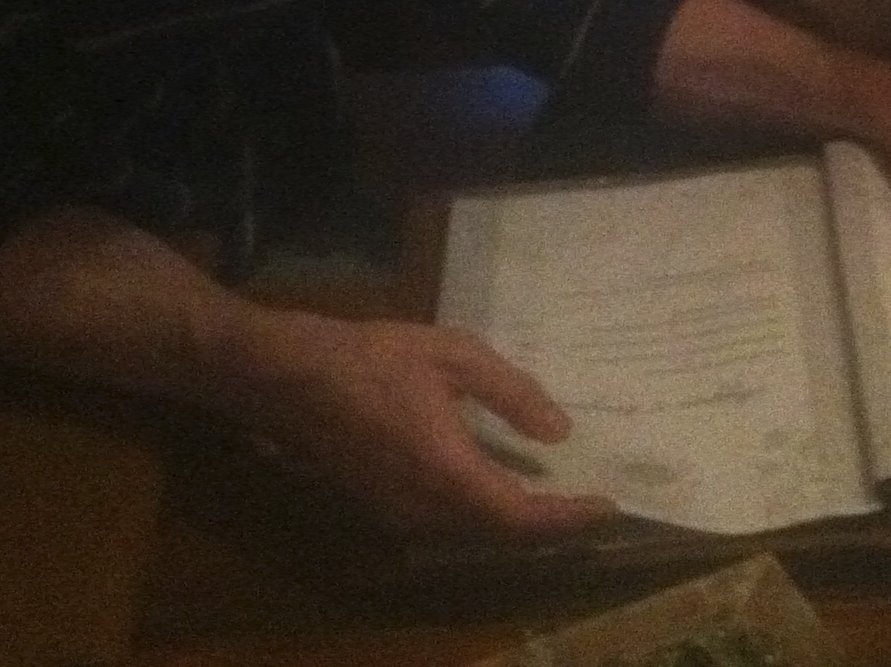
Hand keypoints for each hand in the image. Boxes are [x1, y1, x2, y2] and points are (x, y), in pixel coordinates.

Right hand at [235, 308, 617, 537]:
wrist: (282, 379)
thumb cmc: (369, 358)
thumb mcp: (450, 356)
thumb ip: (510, 393)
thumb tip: (559, 430)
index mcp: (447, 473)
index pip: (521, 518)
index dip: (567, 518)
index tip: (608, 506)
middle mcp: (424, 509)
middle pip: (500, 533)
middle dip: (549, 521)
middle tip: (589, 499)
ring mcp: (397, 515)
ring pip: (471, 531)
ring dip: (514, 518)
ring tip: (556, 489)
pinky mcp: (378, 507)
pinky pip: (444, 520)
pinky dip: (480, 509)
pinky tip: (498, 477)